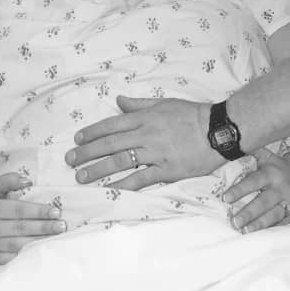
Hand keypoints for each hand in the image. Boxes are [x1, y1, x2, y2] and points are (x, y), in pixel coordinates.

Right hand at [0, 172, 65, 264]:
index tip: (56, 212)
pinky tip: (38, 252)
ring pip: (17, 244)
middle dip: (44, 227)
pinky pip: (8, 258)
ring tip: (55, 239)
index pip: (18, 210)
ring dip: (38, 242)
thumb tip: (27, 180)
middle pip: (20, 228)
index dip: (38, 212)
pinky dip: (24, 256)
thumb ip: (8, 181)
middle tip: (62, 226)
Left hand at [65, 96, 219, 188]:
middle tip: (70, 160)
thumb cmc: (193, 115)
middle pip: (110, 144)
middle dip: (87, 153)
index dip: (91, 133)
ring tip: (81, 177)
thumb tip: (118, 101)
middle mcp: (146, 134)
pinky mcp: (167, 170)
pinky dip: (125, 184)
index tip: (76, 140)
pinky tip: (111, 190)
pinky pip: (142, 178)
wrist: (219, 129)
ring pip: (121, 161)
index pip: (111, 125)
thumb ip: (139, 104)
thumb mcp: (164, 103)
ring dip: (98, 170)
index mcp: (145, 118)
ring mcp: (156, 153)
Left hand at [223, 147, 289, 233]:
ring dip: (259, 224)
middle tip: (234, 221)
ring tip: (245, 230)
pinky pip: (283, 224)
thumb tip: (231, 144)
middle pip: (263, 202)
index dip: (239, 190)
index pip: (254, 182)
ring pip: (274, 215)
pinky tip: (260, 235)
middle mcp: (281, 189)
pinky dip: (272, 230)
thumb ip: (252, 151)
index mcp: (272, 174)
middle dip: (249, 212)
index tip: (225, 198)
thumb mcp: (268, 156)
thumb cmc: (281, 167)